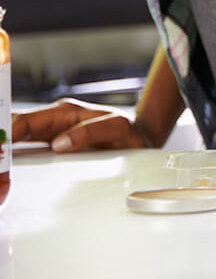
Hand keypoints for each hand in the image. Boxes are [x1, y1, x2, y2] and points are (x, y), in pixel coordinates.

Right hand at [13, 98, 153, 152]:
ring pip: (18, 138)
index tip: (0, 143)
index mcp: (65, 113)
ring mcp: (50, 134)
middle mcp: (54, 122)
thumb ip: (91, 132)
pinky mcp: (51, 147)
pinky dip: (13, 155)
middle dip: (2, 138)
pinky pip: (26, 149)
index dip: (9, 131)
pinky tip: (6, 166)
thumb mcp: (117, 129)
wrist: (138, 136)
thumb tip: (60, 143)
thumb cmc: (127, 131)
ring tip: (0, 162)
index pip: (28, 120)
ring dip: (5, 147)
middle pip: (17, 128)